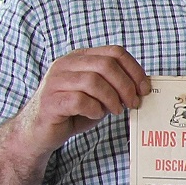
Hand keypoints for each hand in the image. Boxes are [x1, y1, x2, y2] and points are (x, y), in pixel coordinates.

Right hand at [16, 46, 150, 158]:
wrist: (40, 131)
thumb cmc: (73, 112)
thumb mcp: (98, 94)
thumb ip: (115, 86)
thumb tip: (142, 87)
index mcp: (80, 58)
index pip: (114, 52)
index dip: (135, 70)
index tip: (145, 89)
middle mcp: (66, 64)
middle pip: (106, 65)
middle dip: (126, 85)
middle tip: (133, 103)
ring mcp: (55, 81)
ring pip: (93, 81)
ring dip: (112, 99)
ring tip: (116, 111)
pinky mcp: (50, 101)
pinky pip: (79, 100)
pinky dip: (94, 109)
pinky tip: (95, 115)